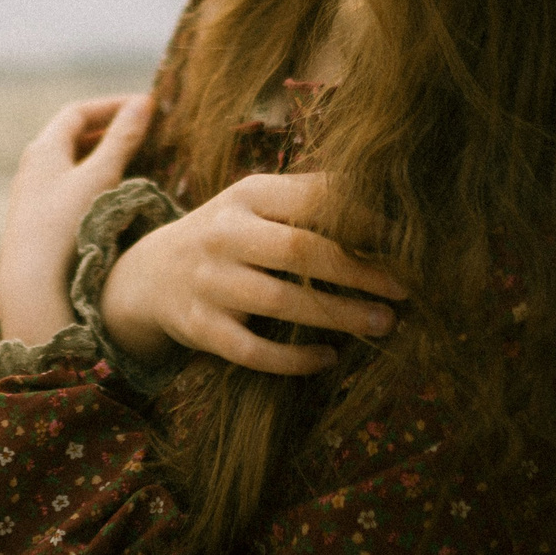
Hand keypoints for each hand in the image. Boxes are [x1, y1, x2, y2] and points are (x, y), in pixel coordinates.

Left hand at [0, 93, 154, 346]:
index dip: (111, 106)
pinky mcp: (39, 224)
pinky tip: (113, 200)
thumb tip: (143, 103)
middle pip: (72, 138)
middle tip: (143, 133)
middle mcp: (33, 169)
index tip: (144, 107)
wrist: (33, 286)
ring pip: (71, 166)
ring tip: (136, 164)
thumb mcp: (100, 177)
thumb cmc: (66, 224)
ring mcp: (34, 198)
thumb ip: (122, 139)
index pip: (77, 112)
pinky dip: (94, 184)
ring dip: (103, 159)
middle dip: (108, 131)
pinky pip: (69, 191)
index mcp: (43, 149)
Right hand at [99, 170, 406, 376]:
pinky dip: (295, 359)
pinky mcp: (201, 329)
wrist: (151, 274)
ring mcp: (210, 283)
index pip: (311, 198)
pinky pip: (254, 351)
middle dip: (359, 270)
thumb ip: (308, 198)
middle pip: (301, 250)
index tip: (404, 238)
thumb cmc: (229, 235)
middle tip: (405, 288)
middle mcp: (225, 234)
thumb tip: (387, 197)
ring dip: (340, 315)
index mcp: (247, 195)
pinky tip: (329, 358)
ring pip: (281, 303)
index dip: (361, 218)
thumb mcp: (256, 203)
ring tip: (385, 323)